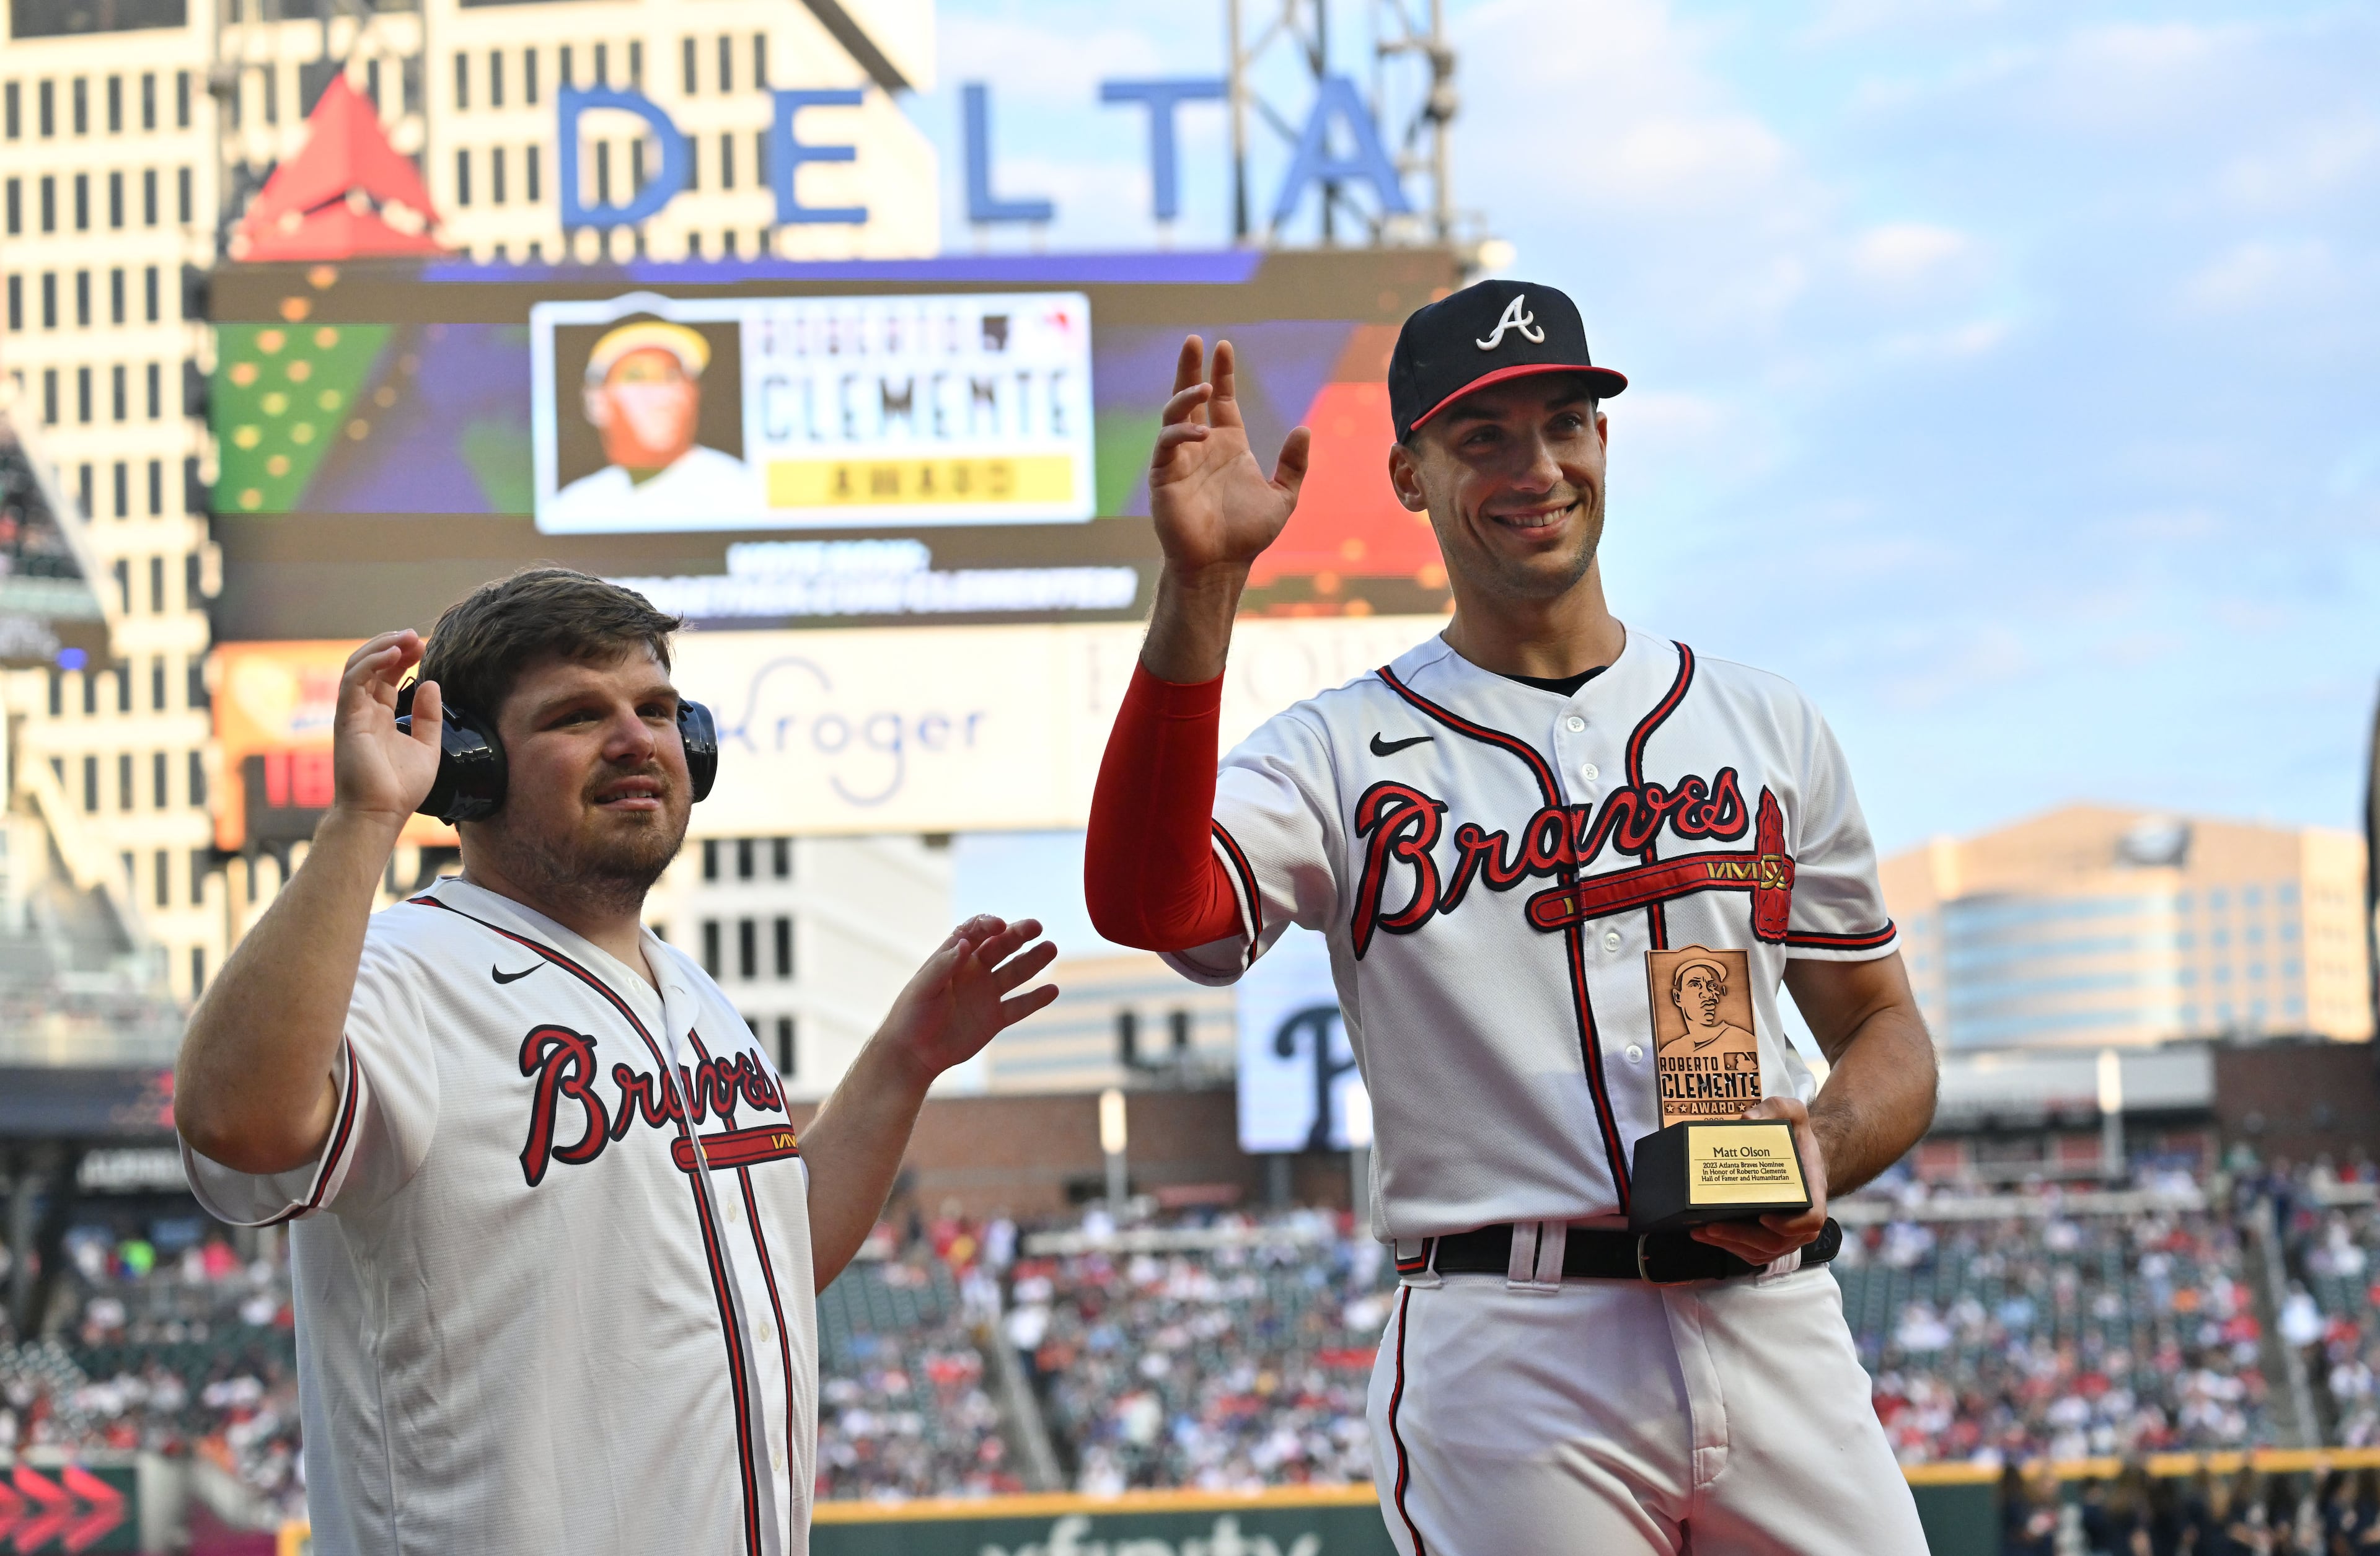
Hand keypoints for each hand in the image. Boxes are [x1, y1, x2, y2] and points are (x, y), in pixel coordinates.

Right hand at [335, 630, 445, 824]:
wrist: (380, 814)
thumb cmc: (400, 788)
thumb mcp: (427, 748)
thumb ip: (429, 716)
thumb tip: (431, 684)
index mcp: (379, 716)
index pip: (387, 675)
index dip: (404, 656)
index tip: (425, 646)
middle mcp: (363, 710)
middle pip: (372, 665)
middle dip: (394, 645)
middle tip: (418, 636)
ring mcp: (352, 713)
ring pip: (357, 666)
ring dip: (381, 647)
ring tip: (407, 637)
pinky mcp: (346, 719)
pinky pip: (352, 681)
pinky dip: (370, 662)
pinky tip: (393, 653)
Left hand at [875, 916, 1058, 1086]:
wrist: (912, 1053)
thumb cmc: (910, 1015)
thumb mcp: (923, 987)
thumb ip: (944, 965)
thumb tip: (964, 943)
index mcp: (953, 957)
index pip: (975, 932)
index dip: (988, 925)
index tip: (1000, 925)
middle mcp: (973, 970)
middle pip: (1001, 946)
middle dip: (1018, 934)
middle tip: (1036, 926)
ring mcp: (986, 994)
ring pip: (1015, 972)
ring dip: (1033, 960)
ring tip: (1051, 948)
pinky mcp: (995, 1018)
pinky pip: (1019, 1006)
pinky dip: (1036, 999)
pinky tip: (1053, 990)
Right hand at [1149, 336, 1311, 575]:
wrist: (1222, 565)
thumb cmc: (1248, 535)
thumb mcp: (1283, 496)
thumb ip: (1294, 464)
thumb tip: (1304, 428)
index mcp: (1228, 446)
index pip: (1222, 400)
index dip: (1222, 373)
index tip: (1224, 347)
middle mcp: (1202, 447)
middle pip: (1191, 397)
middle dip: (1190, 367)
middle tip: (1194, 340)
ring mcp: (1180, 460)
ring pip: (1174, 415)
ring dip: (1185, 396)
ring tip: (1202, 386)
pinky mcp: (1164, 476)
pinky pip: (1167, 445)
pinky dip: (1181, 433)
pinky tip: (1201, 434)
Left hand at [1690, 1094, 1829, 1267]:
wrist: (1797, 1154)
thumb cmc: (1795, 1136)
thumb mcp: (1792, 1112)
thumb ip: (1777, 1108)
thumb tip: (1747, 1119)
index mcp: (1812, 1191)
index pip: (1812, 1218)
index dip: (1791, 1225)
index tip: (1764, 1217)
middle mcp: (1803, 1218)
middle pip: (1779, 1242)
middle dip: (1744, 1237)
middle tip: (1713, 1226)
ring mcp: (1787, 1232)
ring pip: (1763, 1251)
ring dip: (1732, 1246)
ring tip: (1702, 1232)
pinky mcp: (1769, 1237)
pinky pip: (1753, 1251)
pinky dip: (1730, 1247)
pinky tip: (1706, 1235)